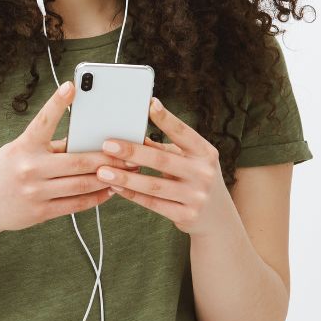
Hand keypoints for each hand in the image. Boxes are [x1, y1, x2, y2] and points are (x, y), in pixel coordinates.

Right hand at [0, 80, 140, 236]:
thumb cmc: (4, 173)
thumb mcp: (17, 153)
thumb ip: (48, 147)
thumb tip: (85, 141)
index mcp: (22, 147)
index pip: (42, 121)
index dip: (57, 102)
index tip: (72, 85)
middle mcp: (28, 168)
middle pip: (77, 161)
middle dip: (108, 158)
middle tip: (131, 153)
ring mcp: (34, 192)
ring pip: (81, 184)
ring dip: (108, 178)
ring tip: (127, 172)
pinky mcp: (40, 212)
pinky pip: (75, 204)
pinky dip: (96, 197)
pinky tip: (109, 190)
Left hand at [95, 96, 235, 237]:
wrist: (217, 216)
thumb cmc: (194, 178)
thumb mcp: (188, 160)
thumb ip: (164, 148)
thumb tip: (133, 133)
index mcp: (205, 152)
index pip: (184, 133)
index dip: (166, 119)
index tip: (149, 104)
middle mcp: (204, 173)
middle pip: (162, 160)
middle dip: (132, 152)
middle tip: (107, 145)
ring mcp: (197, 196)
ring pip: (154, 185)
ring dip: (125, 177)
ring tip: (103, 171)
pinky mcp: (187, 215)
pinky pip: (153, 204)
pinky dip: (132, 194)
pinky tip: (115, 187)